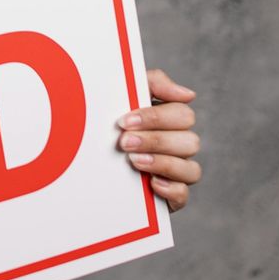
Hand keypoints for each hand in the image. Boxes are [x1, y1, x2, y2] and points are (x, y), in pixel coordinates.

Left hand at [119, 68, 201, 211]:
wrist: (87, 160)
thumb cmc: (112, 122)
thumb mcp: (127, 95)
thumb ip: (155, 83)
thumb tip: (188, 94)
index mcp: (172, 121)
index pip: (183, 115)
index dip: (156, 118)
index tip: (124, 122)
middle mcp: (180, 146)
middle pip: (190, 142)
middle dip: (155, 141)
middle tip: (124, 142)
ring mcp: (178, 173)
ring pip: (191, 169)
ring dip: (162, 163)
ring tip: (133, 161)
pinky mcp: (171, 196)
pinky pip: (183, 195)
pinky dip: (170, 189)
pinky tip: (151, 183)